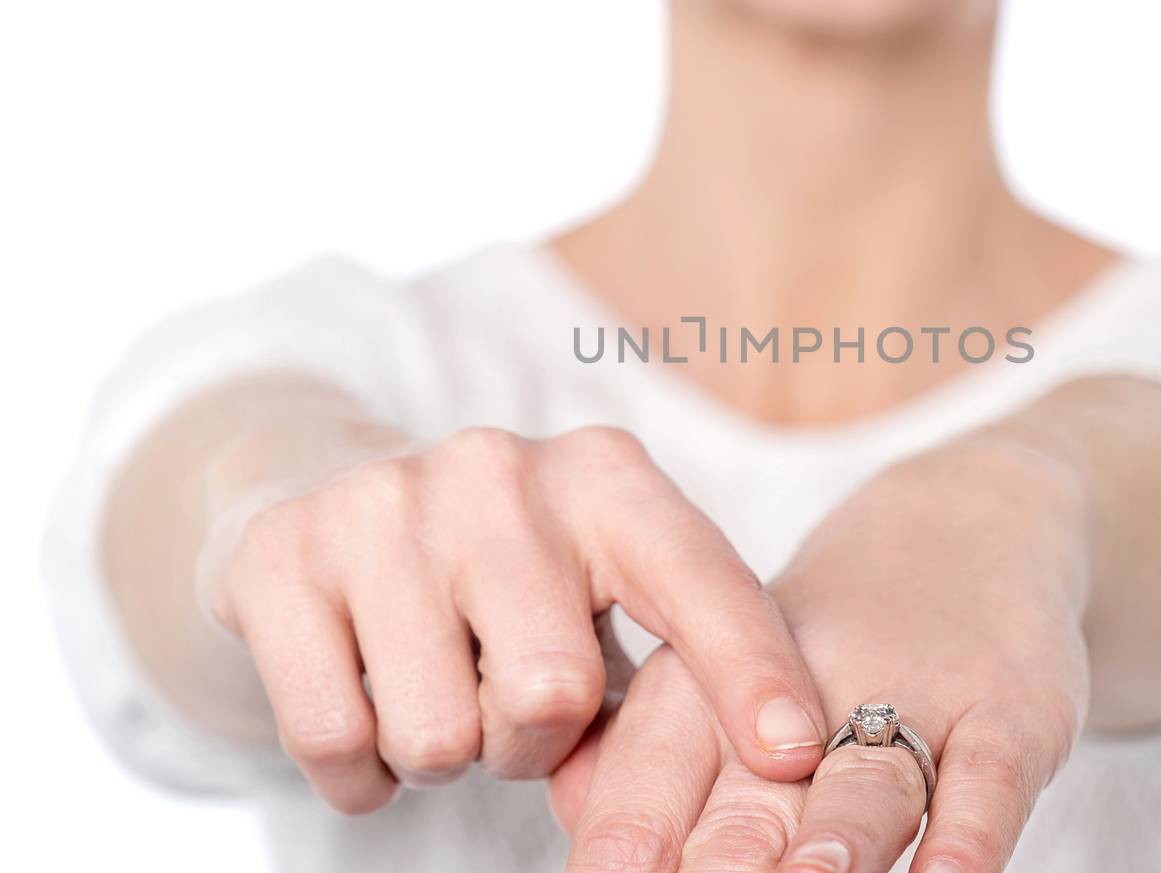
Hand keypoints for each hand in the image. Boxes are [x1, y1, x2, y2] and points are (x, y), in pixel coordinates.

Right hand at [197, 424, 825, 813]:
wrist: (333, 501)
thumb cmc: (508, 574)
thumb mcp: (599, 594)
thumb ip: (661, 677)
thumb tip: (754, 775)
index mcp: (606, 477)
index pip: (698, 579)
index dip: (751, 672)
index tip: (795, 756)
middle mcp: (499, 470)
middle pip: (551, 693)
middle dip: (533, 744)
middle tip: (505, 707)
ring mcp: (383, 504)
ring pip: (438, 734)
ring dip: (445, 755)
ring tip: (439, 691)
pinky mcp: (281, 555)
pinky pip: (333, 739)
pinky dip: (359, 772)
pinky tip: (369, 707)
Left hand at [552, 442, 1089, 871]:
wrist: (972, 524)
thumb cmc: (827, 652)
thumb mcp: (734, 690)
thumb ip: (652, 778)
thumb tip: (591, 841)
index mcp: (717, 681)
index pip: (655, 761)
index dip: (628, 831)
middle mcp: (807, 685)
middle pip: (751, 787)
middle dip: (720, 857)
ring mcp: (918, 694)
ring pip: (867, 784)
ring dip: (834, 843)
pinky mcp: (1011, 708)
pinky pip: (989, 778)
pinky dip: (968, 833)